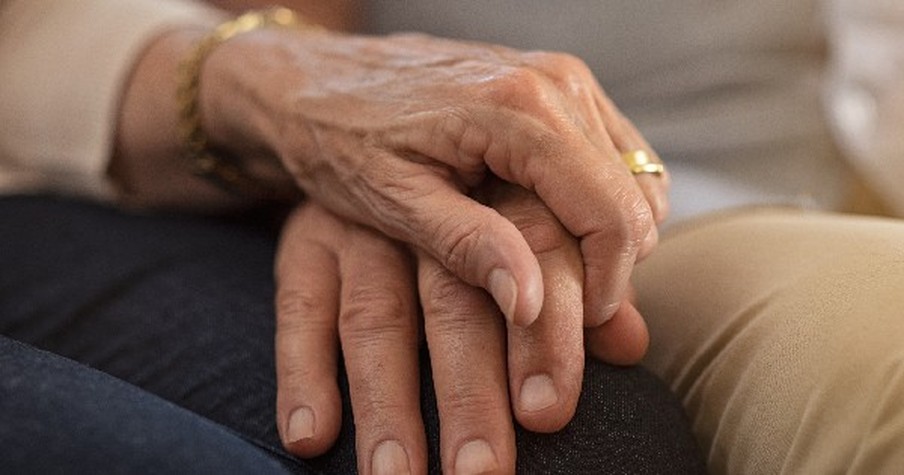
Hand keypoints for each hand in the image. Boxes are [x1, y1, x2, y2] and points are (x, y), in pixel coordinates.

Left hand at [204, 29, 668, 328]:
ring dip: (606, 238)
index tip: (575, 330)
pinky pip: (614, 158)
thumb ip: (468, 246)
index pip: (611, 214)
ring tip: (548, 273)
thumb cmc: (341, 138)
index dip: (607, 286)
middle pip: (633, 200)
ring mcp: (563, 79)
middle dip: (611, 268)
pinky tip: (548, 231)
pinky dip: (599, 205)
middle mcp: (556, 82)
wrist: (314, 80)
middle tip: (558, 312)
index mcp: (519, 108)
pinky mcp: (558, 87)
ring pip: (633, 180)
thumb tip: (532, 303)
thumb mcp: (393, 202)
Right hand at [274, 185, 649, 472]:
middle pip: (453, 306)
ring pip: (375, 319)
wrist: (360, 121)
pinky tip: (309, 438)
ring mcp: (360, 222)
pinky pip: (297, 306)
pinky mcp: (306, 237)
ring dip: (386, 406)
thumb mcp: (521, 214)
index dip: (554, 336)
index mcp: (501, 183)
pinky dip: (302, 373)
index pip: (539, 260)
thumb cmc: (464, 180)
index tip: (552, 410)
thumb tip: (633, 345)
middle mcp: (427, 205)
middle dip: (470, 394)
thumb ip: (571, 276)